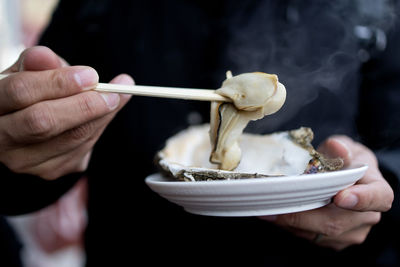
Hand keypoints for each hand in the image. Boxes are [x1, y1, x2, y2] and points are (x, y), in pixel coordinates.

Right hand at [0, 46, 132, 179]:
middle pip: (43, 122)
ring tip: (118, 95)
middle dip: (84, 104)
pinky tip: (107, 112)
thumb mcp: (27, 73)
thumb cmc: (29, 92)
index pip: (21, 92)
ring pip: (70, 138)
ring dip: (101, 116)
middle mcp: (0, 139)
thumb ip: (37, 64)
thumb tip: (45, 56)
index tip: (91, 75)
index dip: (58, 82)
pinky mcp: (47, 171)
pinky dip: (99, 127)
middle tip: (114, 92)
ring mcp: (22, 161)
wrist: (26, 125)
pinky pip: (82, 149)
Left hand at [260, 135, 393, 249]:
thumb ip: (340, 148)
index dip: (361, 199)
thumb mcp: (346, 148)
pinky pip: (309, 237)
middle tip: (278, 203)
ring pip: (318, 233)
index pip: (378, 198)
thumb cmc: (347, 161)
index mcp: (377, 190)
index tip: (341, 197)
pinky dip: (291, 226)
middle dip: (304, 214)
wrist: (344, 177)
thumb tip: (336, 148)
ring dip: (291, 221)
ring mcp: (350, 232)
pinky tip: (276, 213)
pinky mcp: (333, 241)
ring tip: (270, 206)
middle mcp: (367, 216)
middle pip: (336, 222)